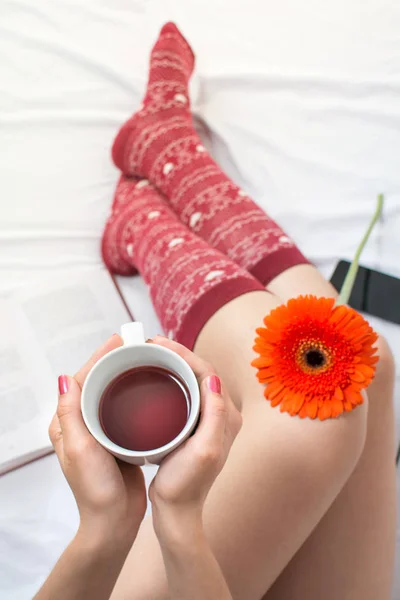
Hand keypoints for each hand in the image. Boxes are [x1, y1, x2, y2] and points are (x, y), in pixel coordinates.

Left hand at [49, 335, 146, 545]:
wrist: (114, 520)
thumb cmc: (94, 490)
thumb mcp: (80, 449)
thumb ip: (71, 414)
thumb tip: (64, 378)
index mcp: (66, 423)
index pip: (80, 380)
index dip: (98, 358)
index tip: (118, 341)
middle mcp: (81, 423)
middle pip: (96, 382)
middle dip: (113, 361)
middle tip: (135, 344)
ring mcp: (100, 430)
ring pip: (111, 392)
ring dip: (125, 374)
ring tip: (144, 358)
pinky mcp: (118, 438)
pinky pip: (125, 407)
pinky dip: (135, 392)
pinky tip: (150, 386)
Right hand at [148, 337, 241, 522]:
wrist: (178, 511)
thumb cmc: (187, 485)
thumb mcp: (203, 451)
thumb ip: (213, 416)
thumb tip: (212, 379)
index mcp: (226, 416)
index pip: (208, 371)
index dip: (183, 352)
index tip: (158, 344)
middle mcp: (223, 414)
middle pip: (202, 371)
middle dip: (178, 353)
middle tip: (151, 344)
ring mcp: (210, 420)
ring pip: (194, 379)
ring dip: (176, 363)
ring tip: (152, 354)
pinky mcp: (197, 425)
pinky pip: (188, 391)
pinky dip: (173, 378)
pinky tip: (156, 377)